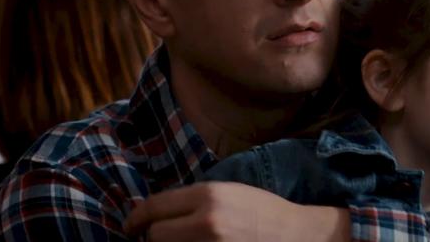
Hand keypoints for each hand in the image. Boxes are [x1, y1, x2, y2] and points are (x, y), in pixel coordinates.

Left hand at [124, 181, 349, 241]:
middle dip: (154, 238)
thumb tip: (157, 214)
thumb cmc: (265, 213)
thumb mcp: (229, 193)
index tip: (130, 227)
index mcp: (209, 196)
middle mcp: (207, 222)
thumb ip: (194, 200)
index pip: (155, 207)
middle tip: (158, 240)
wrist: (299, 236)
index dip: (136, 218)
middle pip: (155, 236)